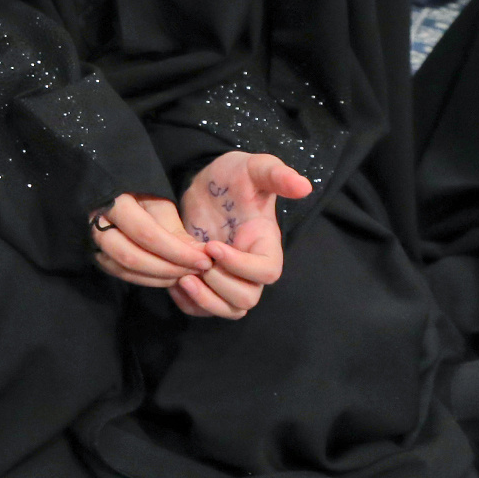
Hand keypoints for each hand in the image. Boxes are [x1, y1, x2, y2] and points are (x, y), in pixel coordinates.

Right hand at [88, 190, 210, 290]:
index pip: (146, 233)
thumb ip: (176, 232)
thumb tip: (201, 255)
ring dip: (159, 278)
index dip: (177, 251)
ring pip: (125, 270)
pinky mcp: (98, 257)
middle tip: (196, 271)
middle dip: (168, 269)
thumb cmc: (140, 197)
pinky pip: (122, 275)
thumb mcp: (160, 205)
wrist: (113, 199)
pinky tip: (169, 278)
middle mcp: (96, 226)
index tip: (204, 260)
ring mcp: (94, 244)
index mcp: (114, 203)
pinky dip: (148, 280)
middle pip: (131, 257)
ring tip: (186, 275)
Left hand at [167, 152, 311, 319]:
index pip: (267, 273)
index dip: (241, 266)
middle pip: (247, 298)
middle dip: (220, 285)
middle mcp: (251, 267)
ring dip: (205, 300)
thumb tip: (304, 186)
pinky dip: (190, 303)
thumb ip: (277, 175)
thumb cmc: (233, 176)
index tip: (212, 245)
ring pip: (229, 309)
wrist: (204, 185)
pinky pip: (204, 309)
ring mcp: (230, 277)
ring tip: (182, 279)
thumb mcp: (254, 168)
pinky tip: (174, 282)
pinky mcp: (208, 282)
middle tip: (197, 262)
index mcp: (265, 245)